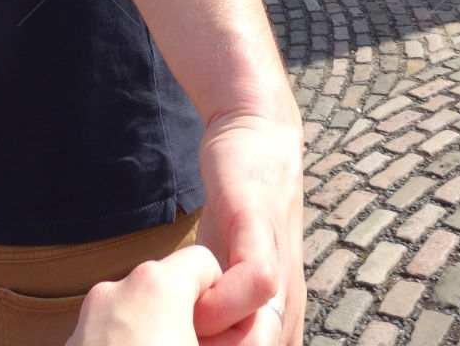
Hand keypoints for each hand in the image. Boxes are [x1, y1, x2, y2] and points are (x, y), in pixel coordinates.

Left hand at [65, 246, 221, 345]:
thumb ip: (234, 333)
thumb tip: (237, 324)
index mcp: (155, 284)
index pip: (202, 261)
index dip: (218, 297)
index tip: (216, 333)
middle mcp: (116, 289)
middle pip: (167, 287)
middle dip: (181, 316)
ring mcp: (87, 318)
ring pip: (135, 310)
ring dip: (150, 332)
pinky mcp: (69, 342)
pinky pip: (108, 332)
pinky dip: (122, 345)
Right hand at [193, 111, 304, 345]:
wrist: (256, 135)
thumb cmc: (237, 212)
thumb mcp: (221, 275)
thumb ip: (211, 316)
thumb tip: (174, 340)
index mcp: (276, 326)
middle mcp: (285, 306)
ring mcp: (277, 269)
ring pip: (263, 340)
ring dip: (219, 345)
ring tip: (179, 332)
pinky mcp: (261, 231)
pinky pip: (257, 283)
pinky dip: (226, 300)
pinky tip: (195, 295)